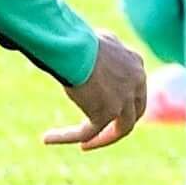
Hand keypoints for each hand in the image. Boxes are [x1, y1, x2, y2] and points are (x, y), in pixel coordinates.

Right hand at [47, 33, 149, 150]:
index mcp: (137, 66)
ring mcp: (123, 101)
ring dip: (103, 139)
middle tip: (103, 132)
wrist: (76, 47)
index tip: (108, 109)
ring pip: (121, 129)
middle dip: (120, 125)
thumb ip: (106, 51)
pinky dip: (67, 137)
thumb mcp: (101, 40)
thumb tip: (95, 54)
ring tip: (85, 146)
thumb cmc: (81, 39)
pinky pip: (87, 132)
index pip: (137, 91)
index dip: (125, 102)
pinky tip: (48, 138)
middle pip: (135, 113)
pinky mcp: (105, 113)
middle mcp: (136, 84)